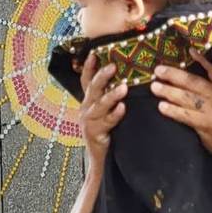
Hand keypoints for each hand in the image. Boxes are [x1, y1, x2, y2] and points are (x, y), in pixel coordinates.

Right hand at [80, 53, 126, 171]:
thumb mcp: (104, 113)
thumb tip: (125, 79)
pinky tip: (123, 108)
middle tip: (113, 66)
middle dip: (101, 76)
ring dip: (111, 95)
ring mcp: (89, 122)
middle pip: (92, 89)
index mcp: (88, 102)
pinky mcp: (96, 134)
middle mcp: (86, 109)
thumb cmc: (107, 133)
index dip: (89, 67)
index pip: (86, 81)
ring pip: (99, 105)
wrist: (100, 160)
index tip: (95, 52)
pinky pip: (107, 122)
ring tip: (124, 87)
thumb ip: (110, 98)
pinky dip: (115, 114)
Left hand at [151, 50, 211, 157]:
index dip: (202, 60)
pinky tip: (162, 107)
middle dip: (174, 75)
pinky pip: (186, 115)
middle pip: (193, 82)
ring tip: (155, 88)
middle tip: (158, 71)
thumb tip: (196, 71)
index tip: (189, 51)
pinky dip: (173, 111)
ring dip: (169, 92)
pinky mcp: (206, 124)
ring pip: (187, 98)